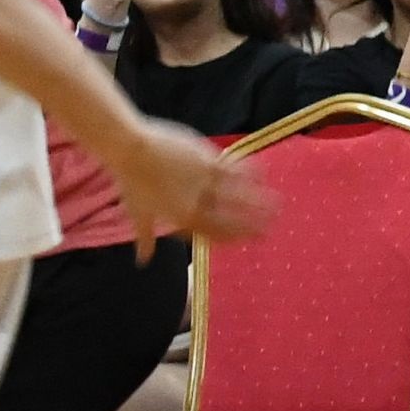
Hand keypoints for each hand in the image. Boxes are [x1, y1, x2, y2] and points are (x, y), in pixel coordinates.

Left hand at [109, 126, 273, 246]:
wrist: (131, 148)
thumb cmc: (131, 181)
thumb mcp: (138, 214)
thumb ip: (146, 238)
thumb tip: (142, 261)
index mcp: (182, 219)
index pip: (213, 234)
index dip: (232, 238)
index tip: (246, 241)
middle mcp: (198, 204)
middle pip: (232, 219)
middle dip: (253, 226)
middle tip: (270, 230)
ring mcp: (205, 182)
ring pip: (239, 196)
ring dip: (260, 202)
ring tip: (278, 205)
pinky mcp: (209, 161)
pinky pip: (235, 170)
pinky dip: (251, 173)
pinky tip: (263, 174)